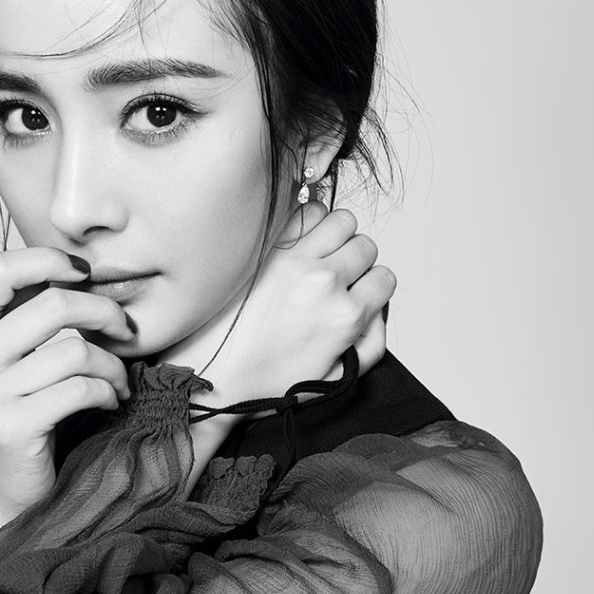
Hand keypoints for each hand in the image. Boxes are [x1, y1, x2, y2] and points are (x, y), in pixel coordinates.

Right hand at [0, 248, 135, 516]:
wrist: (1, 497)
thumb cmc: (19, 422)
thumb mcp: (9, 366)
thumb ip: (26, 322)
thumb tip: (80, 271)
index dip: (47, 260)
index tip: (85, 272)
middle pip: (53, 305)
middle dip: (105, 313)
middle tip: (125, 331)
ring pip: (76, 349)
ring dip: (113, 364)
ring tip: (117, 380)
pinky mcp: (11, 426)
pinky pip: (81, 388)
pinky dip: (109, 391)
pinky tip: (109, 401)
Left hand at [155, 201, 394, 417]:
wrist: (209, 376)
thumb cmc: (264, 382)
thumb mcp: (334, 378)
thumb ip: (371, 345)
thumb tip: (378, 311)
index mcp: (345, 316)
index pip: (385, 279)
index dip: (373, 289)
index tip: (357, 296)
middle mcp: (324, 282)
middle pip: (366, 246)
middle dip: (357, 262)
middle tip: (337, 278)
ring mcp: (293, 259)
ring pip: (342, 221)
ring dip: (336, 236)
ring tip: (319, 255)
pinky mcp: (265, 246)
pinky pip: (305, 211)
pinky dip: (307, 221)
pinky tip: (297, 243)